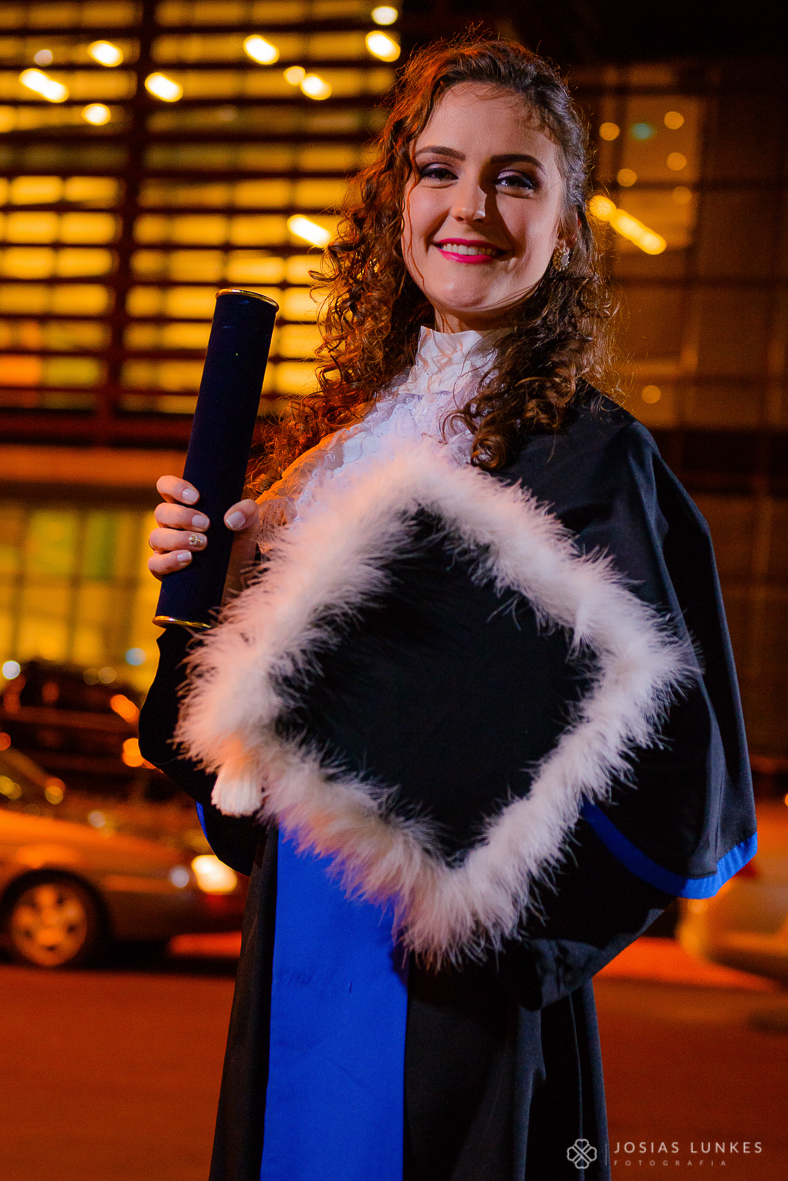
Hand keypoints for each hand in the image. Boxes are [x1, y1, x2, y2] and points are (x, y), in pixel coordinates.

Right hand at [147, 476, 259, 596]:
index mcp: (184, 504)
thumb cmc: (237, 540)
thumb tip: (231, 519)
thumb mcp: (248, 523)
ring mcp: (164, 546)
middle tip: (206, 525)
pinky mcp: (163, 568)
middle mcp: (169, 523)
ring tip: (202, 544)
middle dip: (182, 517)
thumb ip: (247, 512)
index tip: (196, 497)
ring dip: (178, 539)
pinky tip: (187, 559)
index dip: (175, 487)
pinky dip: (169, 561)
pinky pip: (155, 564)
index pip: (166, 486)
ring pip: (156, 537)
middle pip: (161, 512)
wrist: (238, 573)